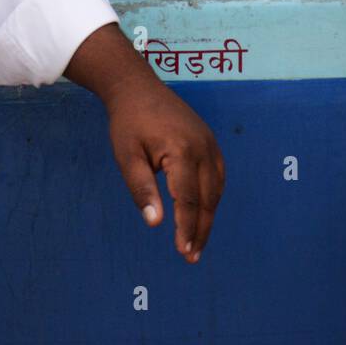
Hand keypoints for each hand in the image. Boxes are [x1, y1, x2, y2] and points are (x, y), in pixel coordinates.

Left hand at [103, 71, 224, 263]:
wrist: (138, 87)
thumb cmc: (128, 124)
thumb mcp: (127, 158)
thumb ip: (142, 190)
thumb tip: (155, 224)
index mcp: (182, 152)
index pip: (189, 200)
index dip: (187, 229)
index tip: (184, 253)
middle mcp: (203, 147)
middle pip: (208, 198)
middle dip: (201, 229)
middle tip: (192, 256)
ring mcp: (210, 142)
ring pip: (217, 188)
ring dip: (209, 215)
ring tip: (197, 241)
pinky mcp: (209, 140)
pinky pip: (218, 174)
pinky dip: (213, 196)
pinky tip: (204, 210)